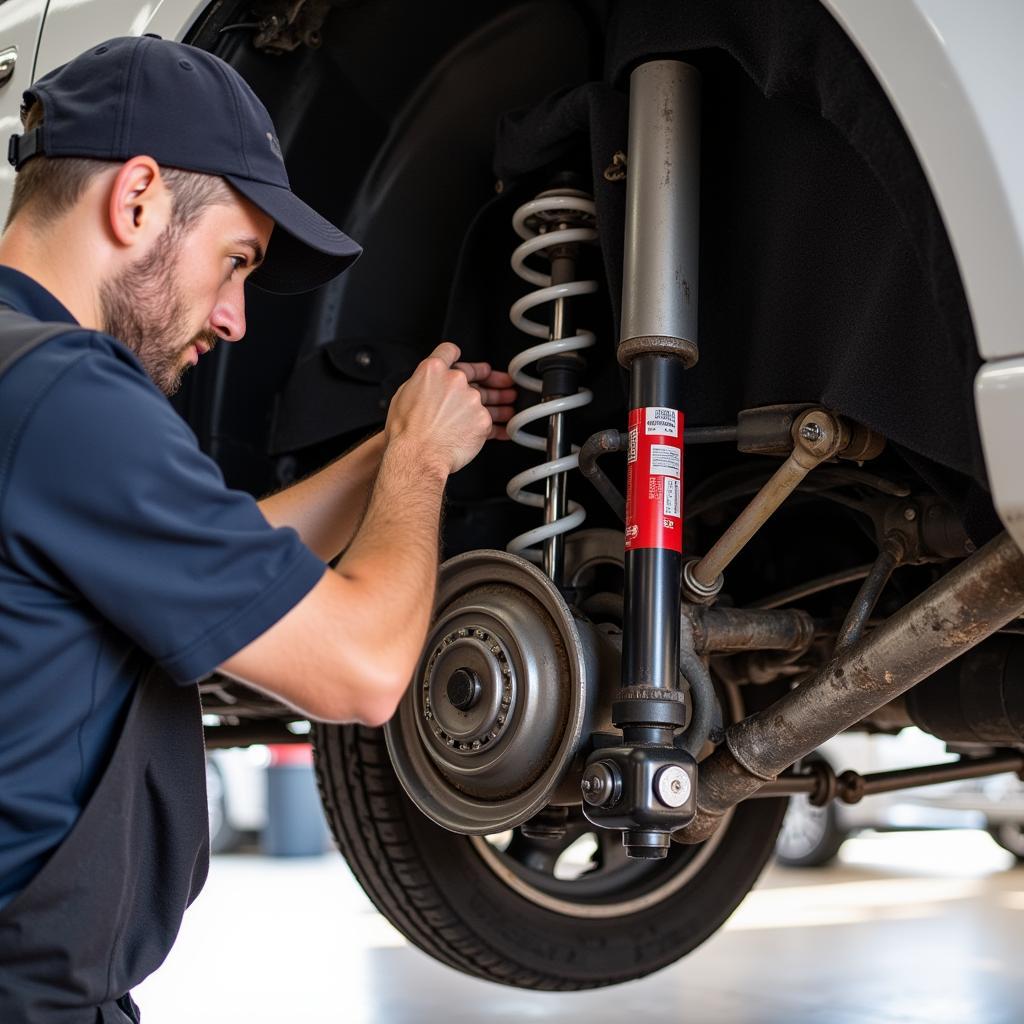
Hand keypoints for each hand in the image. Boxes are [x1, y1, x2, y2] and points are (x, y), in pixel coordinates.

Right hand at [385, 342, 510, 474]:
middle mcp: (455, 380)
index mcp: (433, 371)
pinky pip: (492, 422)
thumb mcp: (403, 397)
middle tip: (501, 381)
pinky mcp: (482, 419)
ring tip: (508, 405)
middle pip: (475, 374)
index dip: (456, 355)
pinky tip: (502, 430)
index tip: (459, 359)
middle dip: (490, 378)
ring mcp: (471, 399)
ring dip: (500, 400)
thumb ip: (422, 385)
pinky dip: (496, 427)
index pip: (448, 351)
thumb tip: (428, 386)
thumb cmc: (406, 432)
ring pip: (487, 399)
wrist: (418, 455)